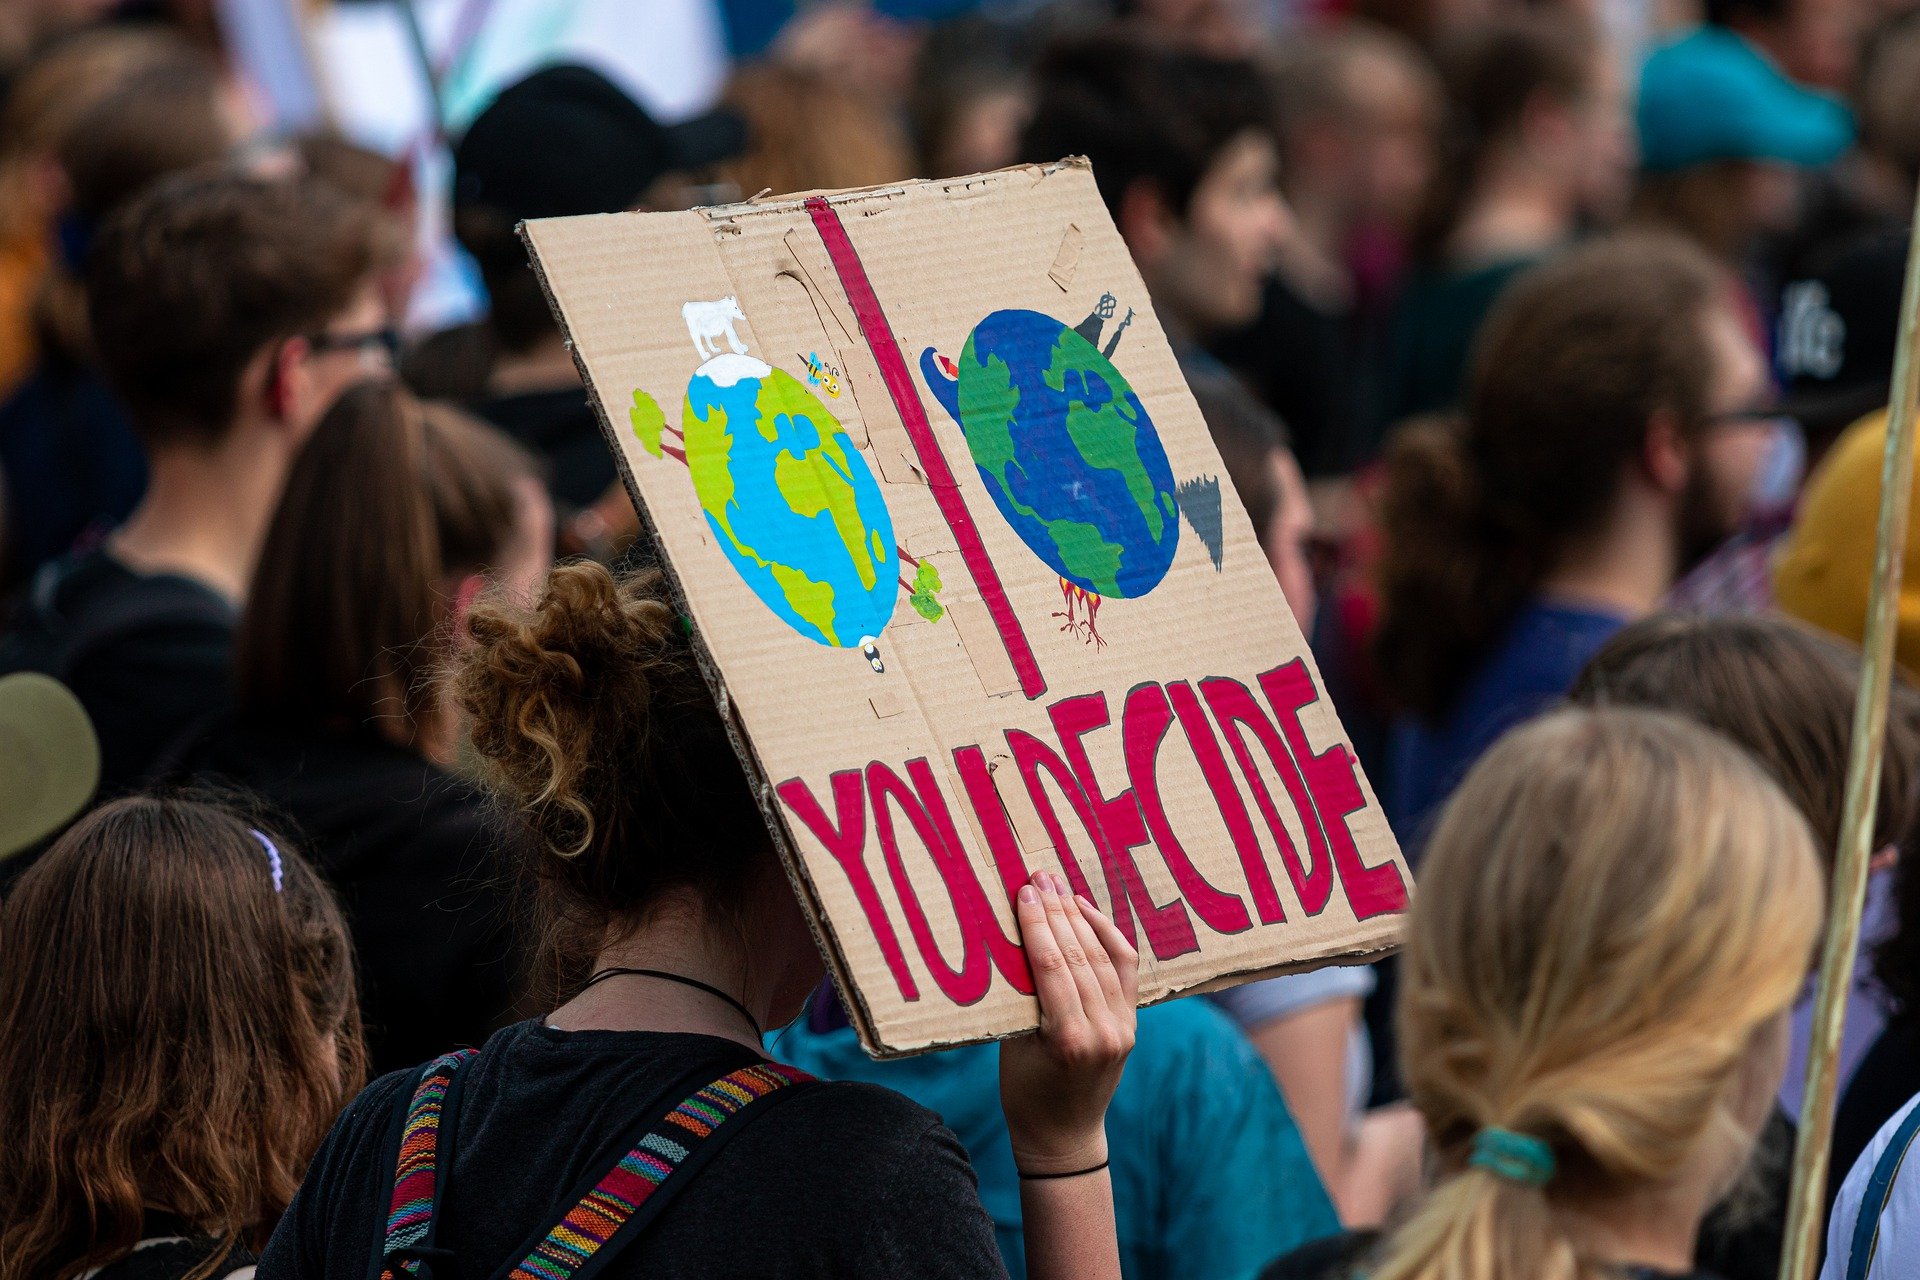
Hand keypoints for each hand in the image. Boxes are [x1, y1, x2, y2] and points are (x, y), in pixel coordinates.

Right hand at [999, 871, 1138, 1175]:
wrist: (1064, 1136)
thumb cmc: (1024, 1093)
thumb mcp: (1011, 1046)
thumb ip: (1021, 998)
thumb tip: (1016, 938)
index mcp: (1067, 1040)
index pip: (1052, 966)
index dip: (1037, 924)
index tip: (1024, 891)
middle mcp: (1102, 1031)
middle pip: (1079, 956)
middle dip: (1057, 911)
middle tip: (1038, 875)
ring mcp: (1123, 1028)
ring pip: (1103, 958)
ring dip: (1079, 917)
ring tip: (1058, 886)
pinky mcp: (1132, 1025)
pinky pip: (1124, 969)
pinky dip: (1108, 936)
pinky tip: (1088, 911)